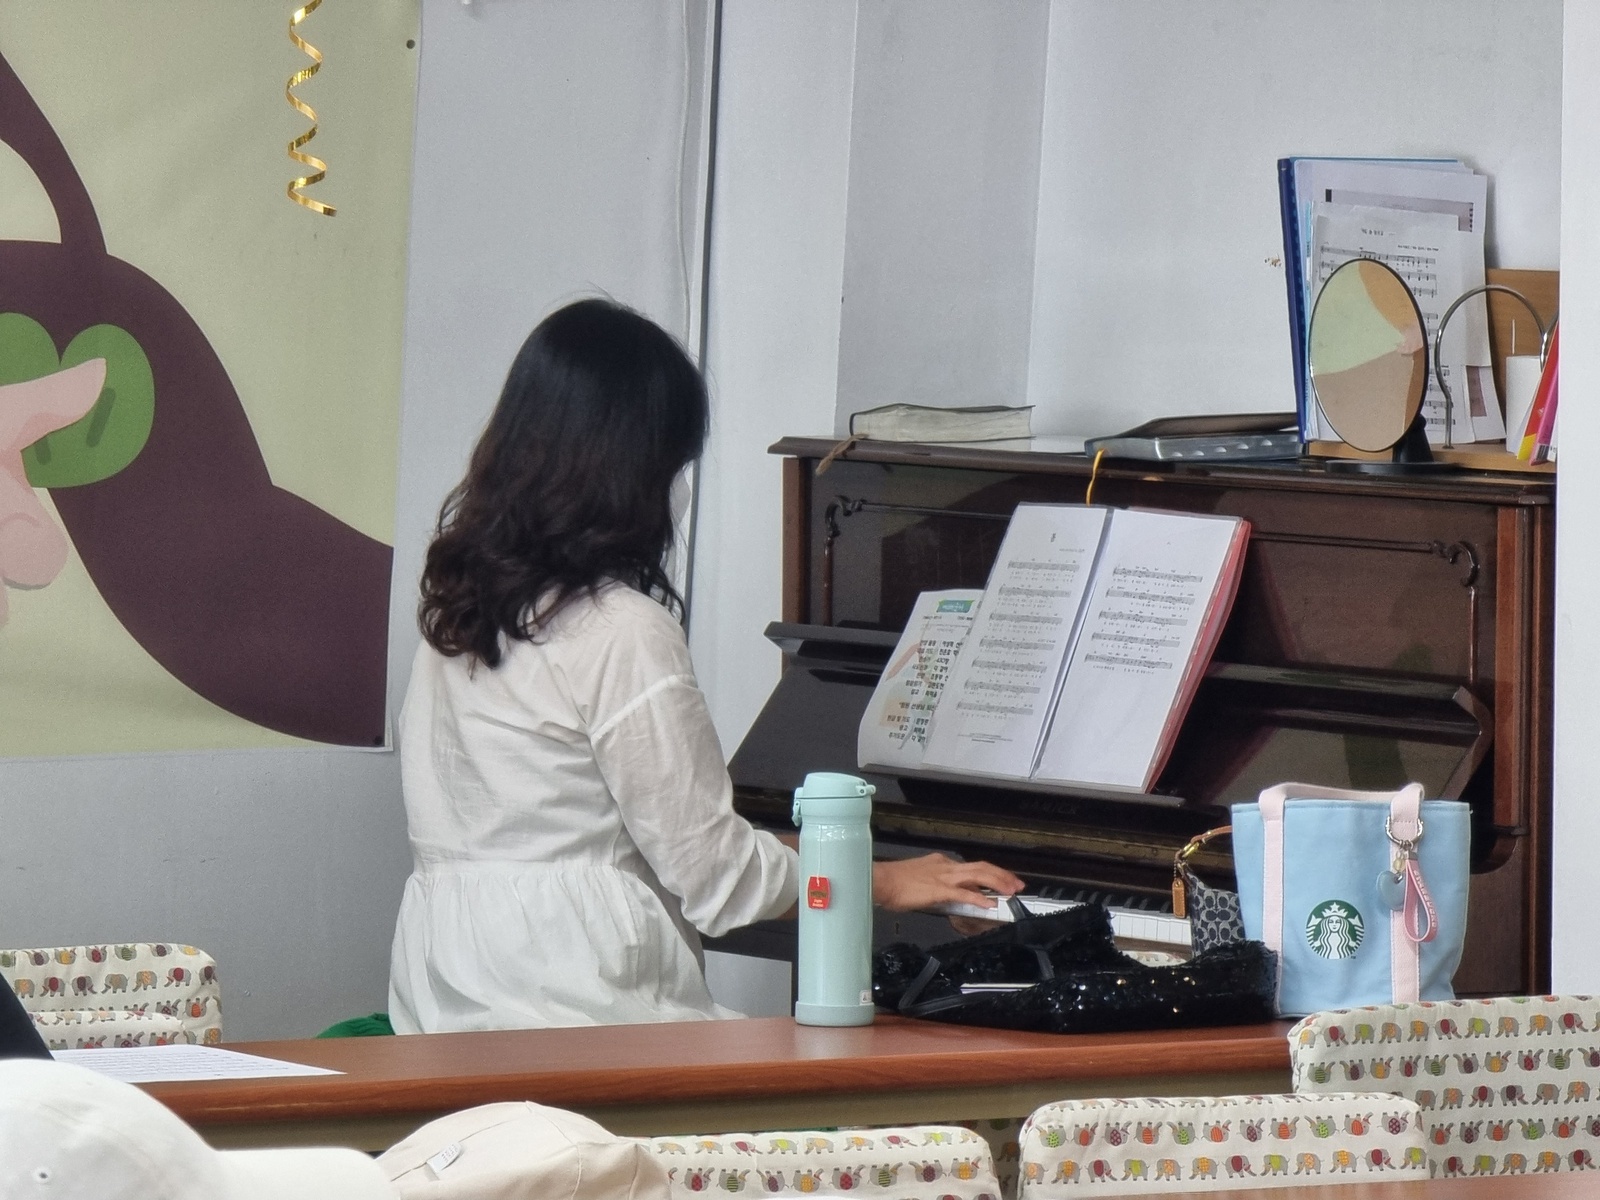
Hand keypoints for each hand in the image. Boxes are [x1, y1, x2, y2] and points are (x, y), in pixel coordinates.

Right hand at [870, 853, 1024, 913]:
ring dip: (998, 883)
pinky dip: (979, 899)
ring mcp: (943, 877)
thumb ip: (936, 885)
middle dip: (1002, 875)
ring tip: (1011, 891)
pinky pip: (964, 893)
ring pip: (978, 875)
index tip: (1003, 880)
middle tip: (1017, 885)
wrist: (879, 880)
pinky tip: (990, 905)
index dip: (991, 873)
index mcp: (941, 864)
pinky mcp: (938, 890)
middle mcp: (946, 866)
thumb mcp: (920, 879)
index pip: (972, 867)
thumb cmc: (893, 883)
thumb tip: (946, 895)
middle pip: (981, 867)